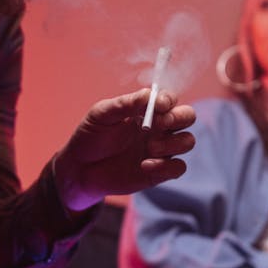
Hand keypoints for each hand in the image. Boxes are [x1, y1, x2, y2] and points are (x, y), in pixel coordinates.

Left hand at [52, 89, 195, 212]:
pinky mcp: (159, 172)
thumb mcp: (102, 114)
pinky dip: (167, 166)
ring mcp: (160, 150)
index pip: (170, 99)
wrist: (80, 168)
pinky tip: (145, 165)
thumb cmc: (91, 136)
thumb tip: (149, 95)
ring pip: (187, 141)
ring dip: (173, 143)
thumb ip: (125, 104)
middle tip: (160, 123)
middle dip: (179, 117)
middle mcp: (158, 127)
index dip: (169, 99)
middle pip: (187, 116)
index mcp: (146, 109)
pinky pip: (178, 167)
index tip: (159, 105)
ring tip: (150, 148)